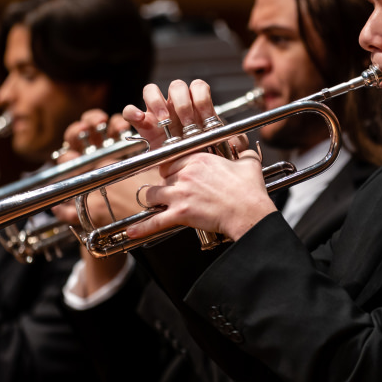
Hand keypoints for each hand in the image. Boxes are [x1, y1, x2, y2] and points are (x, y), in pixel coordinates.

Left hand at [122, 79, 273, 241]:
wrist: (249, 212)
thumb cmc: (249, 190)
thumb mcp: (248, 164)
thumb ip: (243, 154)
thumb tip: (247, 150)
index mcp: (198, 159)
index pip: (172, 160)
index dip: (172, 168)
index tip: (174, 174)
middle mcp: (185, 174)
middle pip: (162, 177)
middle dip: (165, 184)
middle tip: (172, 191)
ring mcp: (180, 194)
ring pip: (153, 194)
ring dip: (153, 200)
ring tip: (156, 204)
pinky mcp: (180, 214)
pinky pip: (155, 221)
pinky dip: (142, 227)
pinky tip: (131, 231)